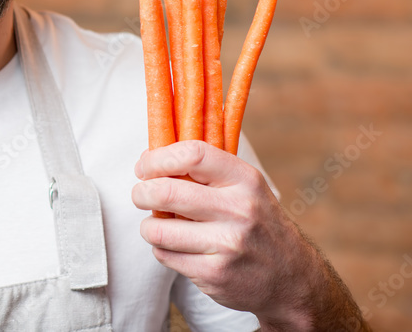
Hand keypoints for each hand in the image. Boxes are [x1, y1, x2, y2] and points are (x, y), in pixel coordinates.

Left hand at [131, 140, 367, 330]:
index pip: (191, 155)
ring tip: (158, 225)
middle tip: (140, 194)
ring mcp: (227, 244)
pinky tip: (178, 246)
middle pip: (165, 192)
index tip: (145, 167)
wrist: (292, 278)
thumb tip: (150, 156)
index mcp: (244, 180)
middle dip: (141, 192)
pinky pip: (164, 255)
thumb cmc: (256, 223)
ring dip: (149, 226)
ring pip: (157, 229)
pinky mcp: (214, 274)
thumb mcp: (245, 188)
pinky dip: (162, 249)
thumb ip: (205, 170)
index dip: (158, 158)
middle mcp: (238, 210)